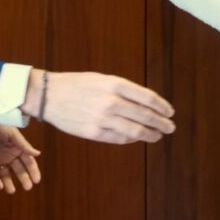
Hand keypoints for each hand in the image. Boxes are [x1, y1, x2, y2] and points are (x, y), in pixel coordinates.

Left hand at [0, 125, 40, 193]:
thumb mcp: (13, 135)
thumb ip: (24, 145)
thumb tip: (38, 154)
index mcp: (18, 148)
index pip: (28, 162)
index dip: (33, 171)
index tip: (36, 180)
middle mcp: (9, 155)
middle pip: (19, 169)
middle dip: (24, 178)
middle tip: (28, 187)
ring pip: (5, 174)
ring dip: (9, 182)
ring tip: (11, 191)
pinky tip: (0, 186)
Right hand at [22, 70, 174, 144]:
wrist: (49, 95)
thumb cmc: (77, 84)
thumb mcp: (102, 79)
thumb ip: (124, 90)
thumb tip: (146, 103)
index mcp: (115, 84)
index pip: (148, 98)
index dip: (162, 107)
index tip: (170, 112)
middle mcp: (111, 101)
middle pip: (145, 116)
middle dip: (161, 123)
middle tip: (170, 127)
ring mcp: (102, 119)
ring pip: (135, 131)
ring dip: (151, 134)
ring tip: (158, 135)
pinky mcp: (94, 132)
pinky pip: (119, 139)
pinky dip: (132, 139)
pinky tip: (137, 138)